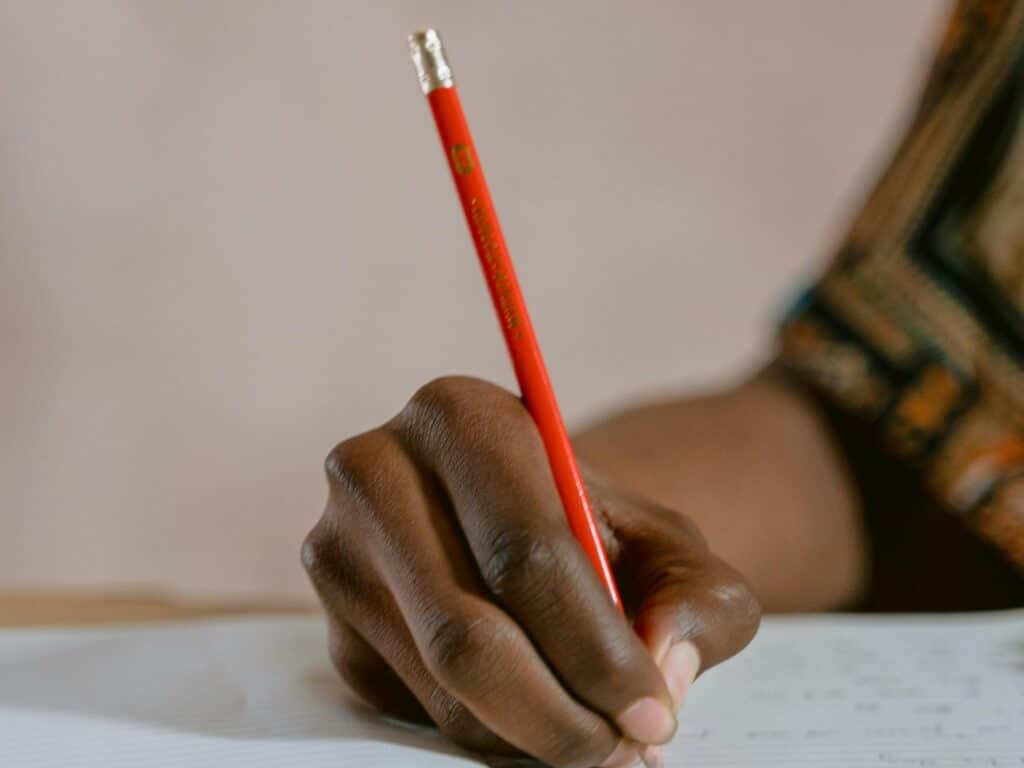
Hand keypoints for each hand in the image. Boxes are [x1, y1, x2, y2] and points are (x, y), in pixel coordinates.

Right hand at [302, 376, 759, 766]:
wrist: (522, 525)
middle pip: (467, 633)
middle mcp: (376, 473)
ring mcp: (339, 556)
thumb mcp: (670, 545)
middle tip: (627, 748)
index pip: (525, 551)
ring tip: (598, 733)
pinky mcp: (336, 632)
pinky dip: (493, 733)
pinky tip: (538, 710)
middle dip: (561, 712)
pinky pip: (418, 709)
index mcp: (460, 416)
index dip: (597, 648)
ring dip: (532, 733)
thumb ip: (697, 599)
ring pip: (443, 684)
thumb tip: (663, 670)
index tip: (655, 713)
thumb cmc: (598, 529)